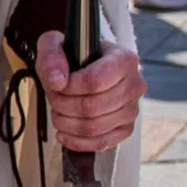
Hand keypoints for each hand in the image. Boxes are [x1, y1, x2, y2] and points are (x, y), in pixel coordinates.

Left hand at [39, 35, 143, 152]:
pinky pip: (103, 143)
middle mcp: (134, 84)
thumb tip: (58, 81)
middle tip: (54, 99)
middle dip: (63, 106)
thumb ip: (52, 56)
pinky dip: (78, 142)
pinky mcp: (126, 128)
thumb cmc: (72, 56)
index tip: (57, 84)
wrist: (85, 69)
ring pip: (95, 127)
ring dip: (67, 123)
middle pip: (92, 107)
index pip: (94, 81)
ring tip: (58, 113)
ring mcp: (132, 109)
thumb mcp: (55, 44)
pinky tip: (65, 133)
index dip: (69, 88)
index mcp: (123, 60)